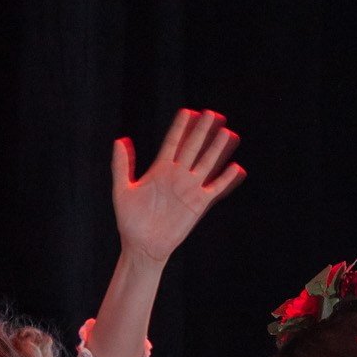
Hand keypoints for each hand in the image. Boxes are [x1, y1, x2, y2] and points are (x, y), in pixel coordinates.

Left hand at [111, 109, 245, 264]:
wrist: (143, 245)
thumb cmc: (130, 220)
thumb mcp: (122, 190)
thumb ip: (121, 165)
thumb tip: (120, 140)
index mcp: (159, 170)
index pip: (173, 142)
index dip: (181, 127)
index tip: (188, 111)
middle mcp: (177, 176)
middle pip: (193, 148)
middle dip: (202, 131)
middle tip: (212, 114)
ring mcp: (189, 189)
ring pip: (206, 163)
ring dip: (216, 148)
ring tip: (227, 132)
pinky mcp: (198, 204)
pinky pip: (215, 188)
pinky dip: (226, 178)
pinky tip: (236, 167)